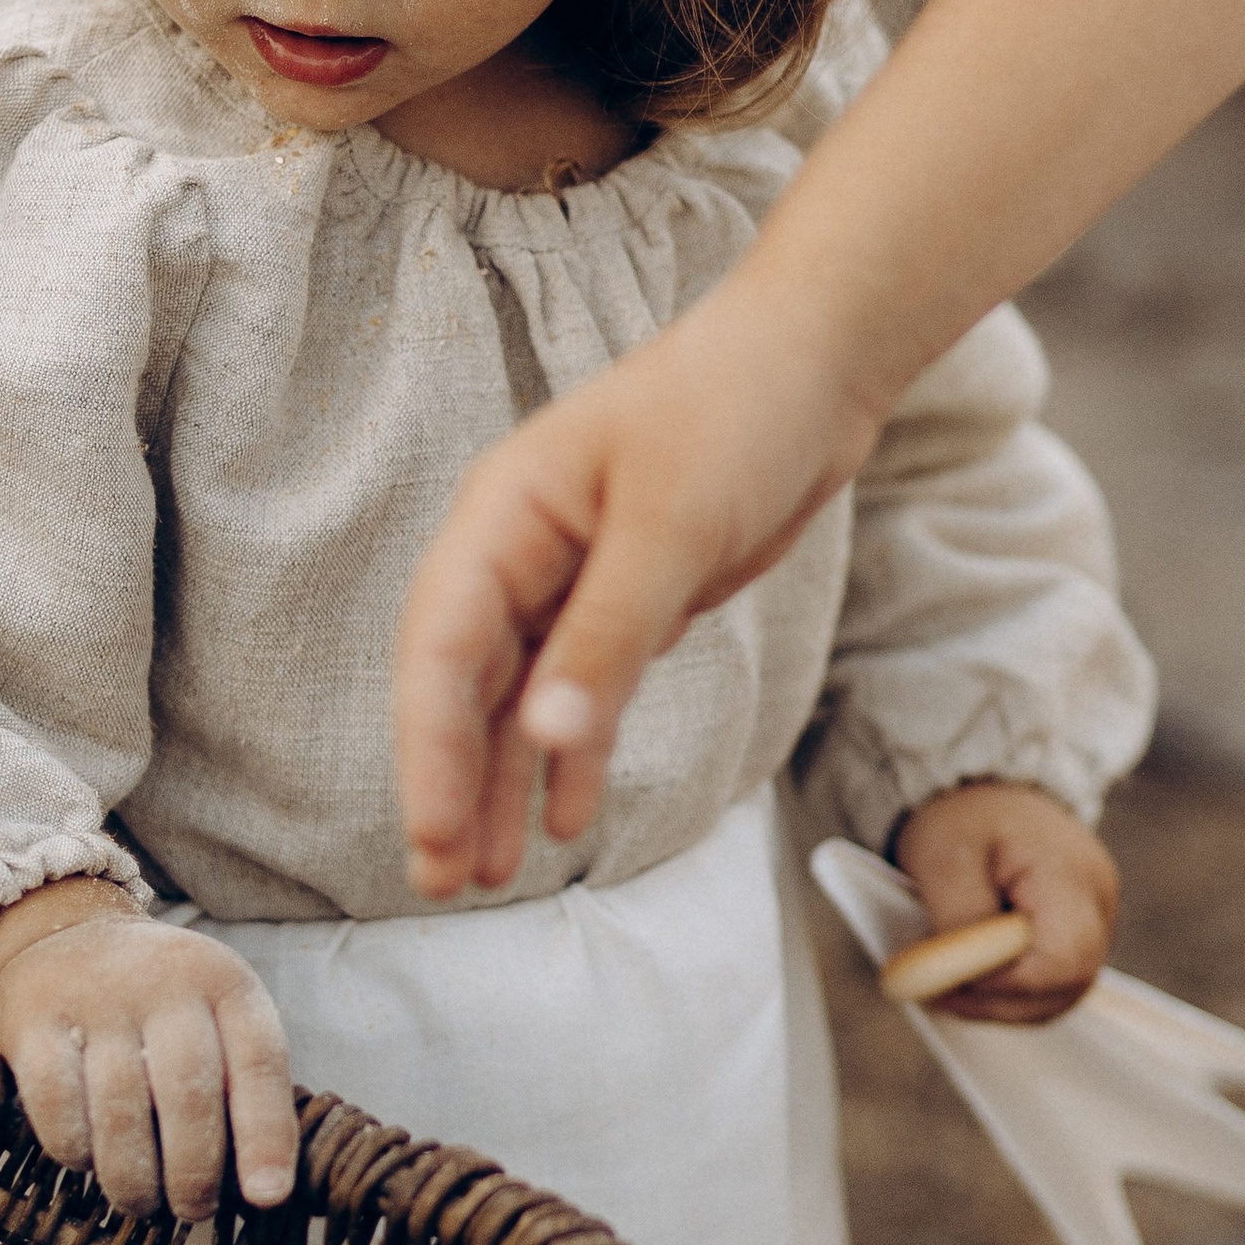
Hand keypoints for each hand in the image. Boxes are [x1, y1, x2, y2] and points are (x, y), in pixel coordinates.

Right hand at [0, 891, 297, 1218]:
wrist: (59, 940)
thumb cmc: (156, 1006)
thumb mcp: (213, 1018)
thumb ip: (242, 1086)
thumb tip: (263, 1189)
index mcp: (225, 981)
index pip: (260, 1061)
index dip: (267, 1136)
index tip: (266, 1198)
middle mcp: (165, 979)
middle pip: (188, 1091)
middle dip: (193, 1171)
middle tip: (193, 1211)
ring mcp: (94, 995)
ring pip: (121, 1108)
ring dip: (134, 1177)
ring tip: (141, 1202)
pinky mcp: (33, 1018)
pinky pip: (56, 1104)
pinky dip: (75, 1149)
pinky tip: (87, 1162)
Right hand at [392, 264, 888, 899]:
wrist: (817, 362)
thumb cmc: (735, 408)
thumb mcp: (672, 525)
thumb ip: (607, 636)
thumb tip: (545, 740)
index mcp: (502, 516)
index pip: (439, 646)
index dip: (428, 748)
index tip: (434, 834)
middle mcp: (517, 551)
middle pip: (461, 684)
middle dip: (449, 783)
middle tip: (442, 882)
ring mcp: (567, 580)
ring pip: (515, 700)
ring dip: (500, 784)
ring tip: (486, 877)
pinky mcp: (624, 602)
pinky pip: (578, 693)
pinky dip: (571, 755)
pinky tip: (566, 818)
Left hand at [890, 780, 1117, 1024]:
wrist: (986, 796)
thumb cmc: (965, 819)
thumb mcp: (945, 854)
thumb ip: (958, 918)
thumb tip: (959, 977)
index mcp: (1073, 877)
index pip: (1062, 960)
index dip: (1005, 983)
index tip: (950, 976)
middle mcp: (1099, 906)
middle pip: (1067, 986)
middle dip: (997, 1000)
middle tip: (936, 988)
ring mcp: (1096, 925)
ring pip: (1058, 997)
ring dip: (1000, 1002)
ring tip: (948, 980)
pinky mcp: (1080, 940)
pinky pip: (1051, 988)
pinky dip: (1009, 994)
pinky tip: (972, 977)